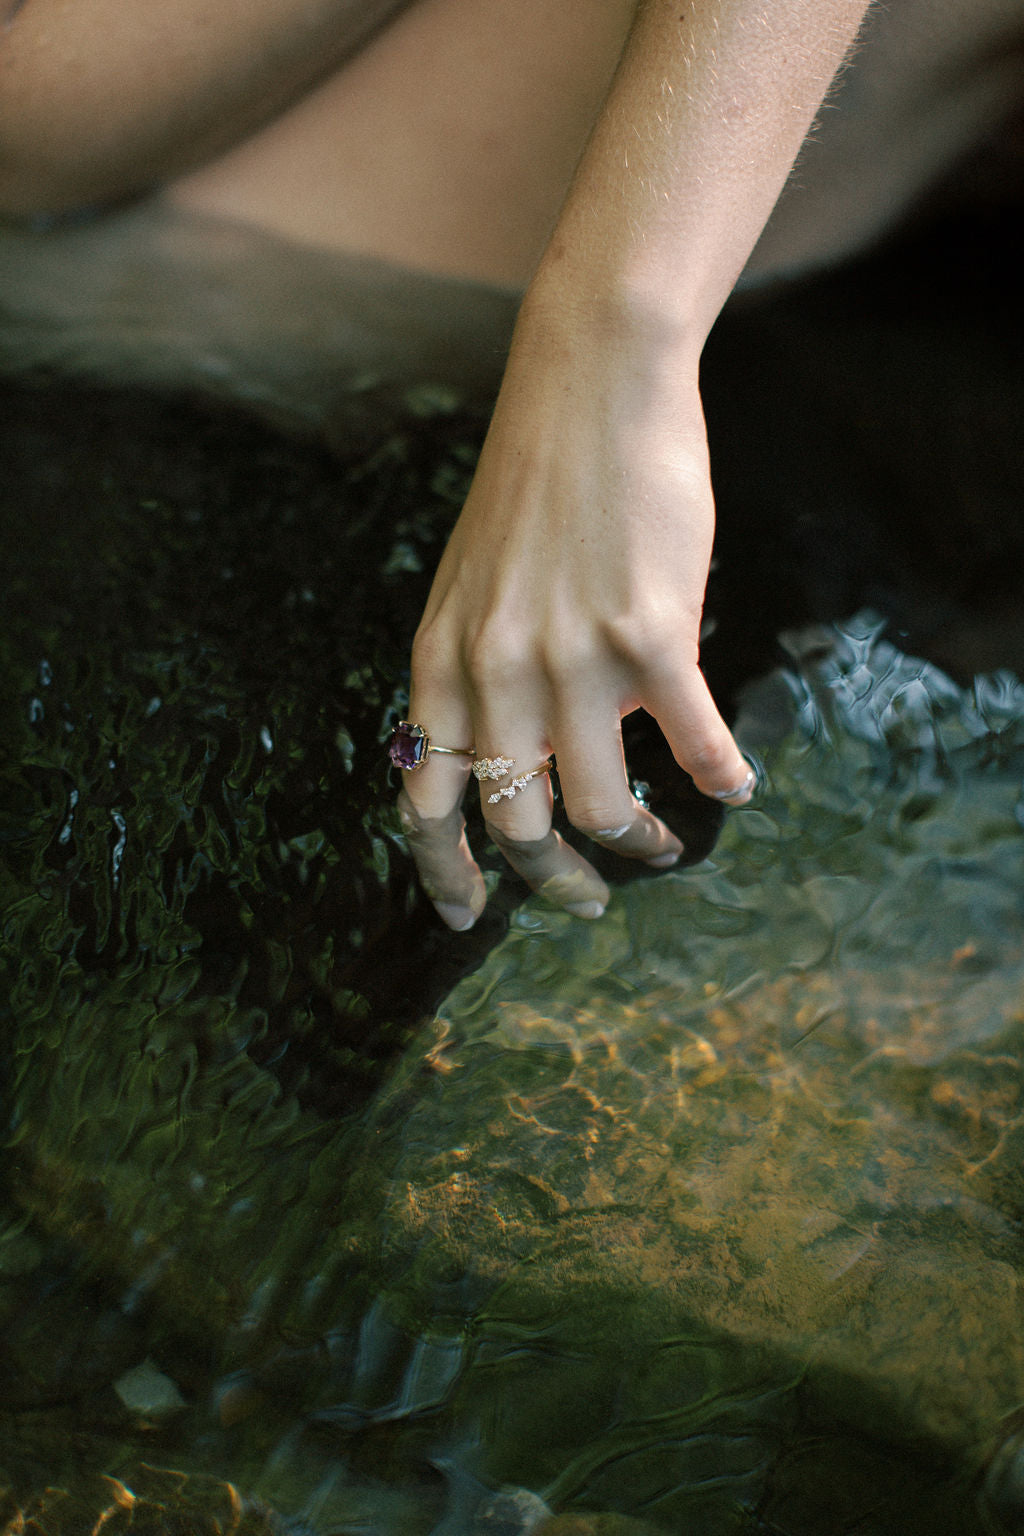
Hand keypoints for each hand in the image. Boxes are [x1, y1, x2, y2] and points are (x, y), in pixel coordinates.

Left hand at [395, 287, 753, 929]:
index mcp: (439, 659)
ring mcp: (572, 656)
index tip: (467, 916)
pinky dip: (719, 775)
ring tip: (665, 842)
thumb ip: (476, 672)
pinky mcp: (649, 634)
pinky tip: (735, 785)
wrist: (591, 381)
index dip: (442, 872)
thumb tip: (523, 753)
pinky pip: (691, 741)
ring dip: (640, 841)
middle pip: (517, 823)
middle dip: (556, 881)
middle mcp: (495, 671)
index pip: (423, 797)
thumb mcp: (470, 585)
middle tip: (588, 900)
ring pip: (602, 803)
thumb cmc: (535, 481)